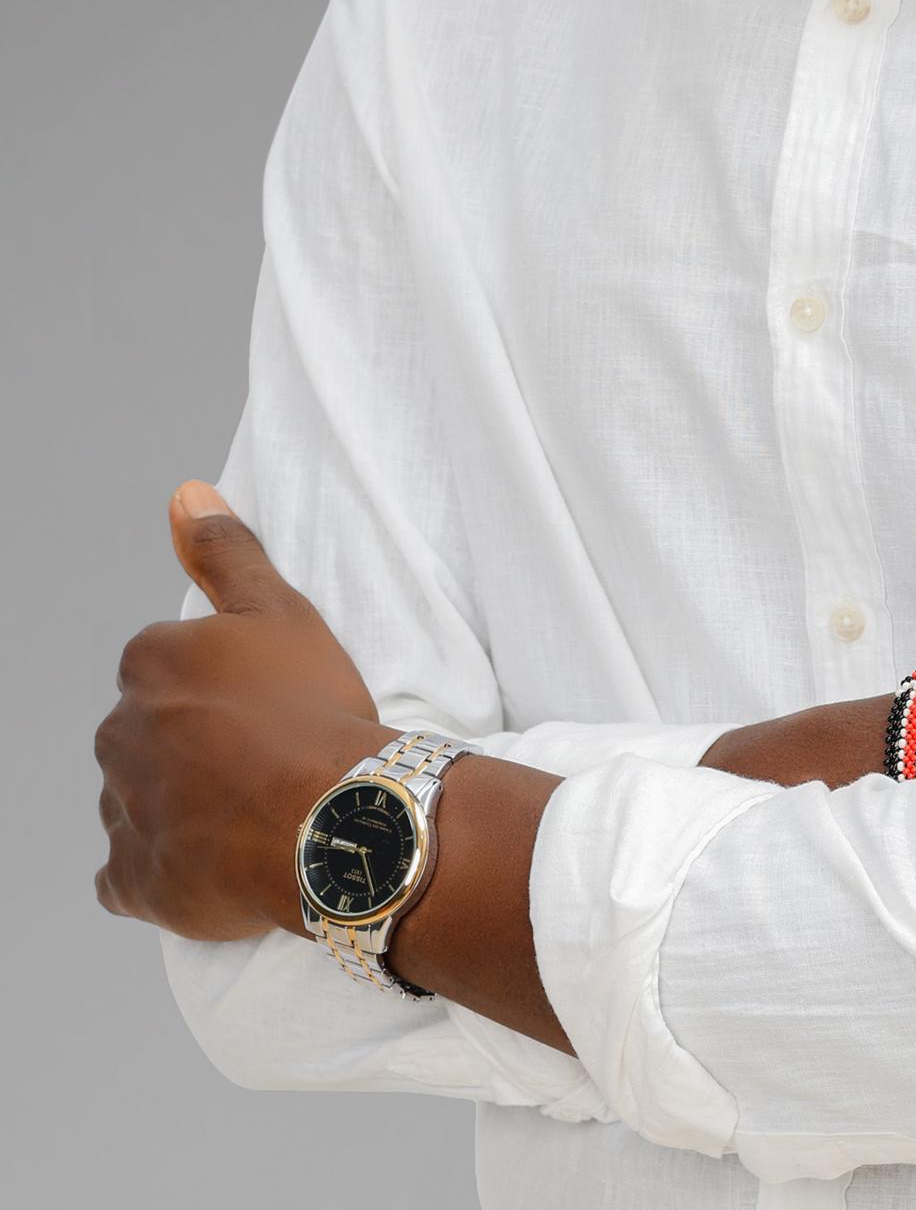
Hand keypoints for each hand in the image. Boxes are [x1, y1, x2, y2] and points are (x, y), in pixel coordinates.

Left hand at [94, 481, 391, 941]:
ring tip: (248, 809)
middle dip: (187, 742)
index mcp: (150, 665)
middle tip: (260, 754)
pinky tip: (207, 859)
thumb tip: (185, 495)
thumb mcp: (282, 611)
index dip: (215, 683)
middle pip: (146, 731)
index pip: (163, 665)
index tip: (261, 700)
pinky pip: (126, 875)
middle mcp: (119, 733)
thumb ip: (226, 552)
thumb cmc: (313, 709)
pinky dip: (157, 868)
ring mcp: (121, 812)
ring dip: (175, 802)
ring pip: (136, 798)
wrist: (335, 821)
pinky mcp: (132, 881)